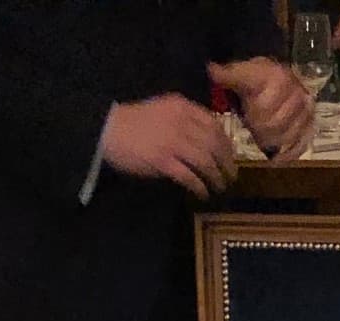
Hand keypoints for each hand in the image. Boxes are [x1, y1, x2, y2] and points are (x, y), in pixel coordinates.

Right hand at [102, 92, 236, 193]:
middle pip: (214, 144)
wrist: (108, 130)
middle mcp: (181, 121)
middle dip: (227, 163)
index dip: (226, 144)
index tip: (230, 156)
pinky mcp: (163, 161)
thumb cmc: (134, 122)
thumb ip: (183, 119)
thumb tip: (204, 139)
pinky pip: (189, 176)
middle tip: (231, 177)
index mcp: (182, 106)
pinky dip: (200, 187)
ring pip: (206, 162)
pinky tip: (203, 194)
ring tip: (220, 188)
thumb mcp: (163, 110)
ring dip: (216, 177)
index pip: (214, 124)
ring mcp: (173, 141)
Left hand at [211, 56, 314, 161]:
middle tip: (254, 126)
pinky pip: (301, 145)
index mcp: (280, 79)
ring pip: (287, 137)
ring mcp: (307, 112)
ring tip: (263, 136)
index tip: (247, 114)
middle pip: (276, 126)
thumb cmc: (256, 78)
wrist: (275, 78)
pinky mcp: (310, 127)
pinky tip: (276, 159)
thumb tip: (211, 70)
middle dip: (261, 129)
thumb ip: (228, 74)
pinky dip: (289, 155)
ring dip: (272, 141)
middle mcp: (298, 94)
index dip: (253, 117)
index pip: (265, 110)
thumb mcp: (241, 73)